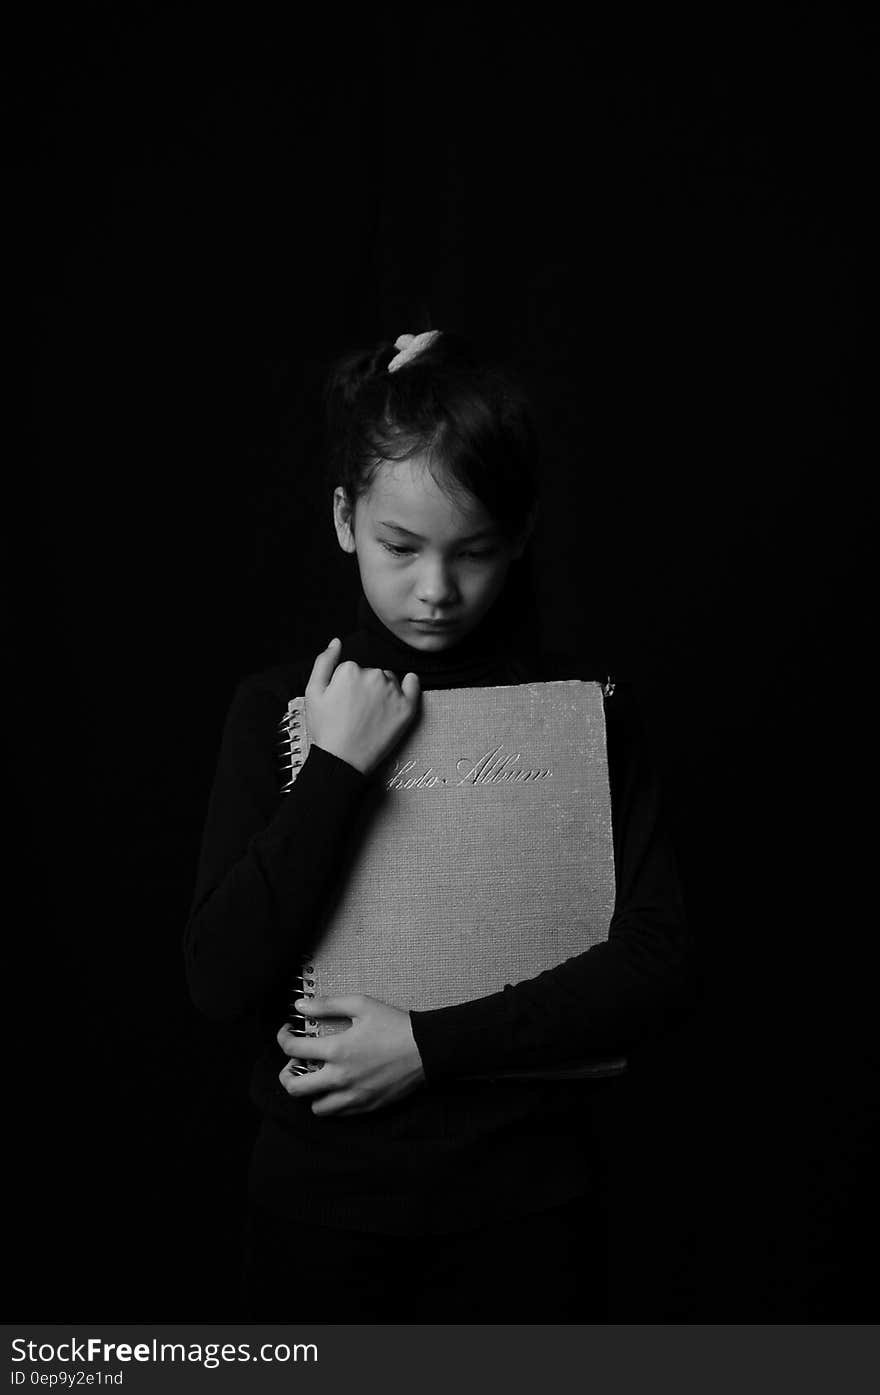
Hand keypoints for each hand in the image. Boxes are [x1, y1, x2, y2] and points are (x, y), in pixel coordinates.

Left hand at [277, 994, 425, 1116]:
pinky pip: (338, 1113)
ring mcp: (353, 1096)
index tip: (287, 1032)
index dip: (283, 1038)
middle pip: (295, 1088)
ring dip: (310, 1092)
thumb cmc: (395, 1024)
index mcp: (337, 1050)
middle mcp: (340, 1077)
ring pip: (315, 1107)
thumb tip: (300, 1005)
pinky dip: (331, 1102)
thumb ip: (328, 1004)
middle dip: (286, 1074)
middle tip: (292, 1063)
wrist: (427, 1050)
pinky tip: (336, 1086)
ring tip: (316, 1077)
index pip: (293, 1050)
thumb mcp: (362, 1005)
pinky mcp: (366, 1106)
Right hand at [305, 638, 420, 775]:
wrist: (343, 760)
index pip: (352, 669)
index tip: (342, 702)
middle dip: (365, 687)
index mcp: (350, 669)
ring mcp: (393, 691)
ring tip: (371, 714)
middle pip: (372, 673)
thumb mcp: (313, 692)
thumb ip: (324, 662)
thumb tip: (336, 642)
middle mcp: (374, 675)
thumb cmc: (326, 728)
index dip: (346, 686)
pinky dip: (411, 684)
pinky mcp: (407, 708)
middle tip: (355, 711)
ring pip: (390, 681)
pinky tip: (407, 687)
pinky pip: (414, 686)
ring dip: (383, 690)